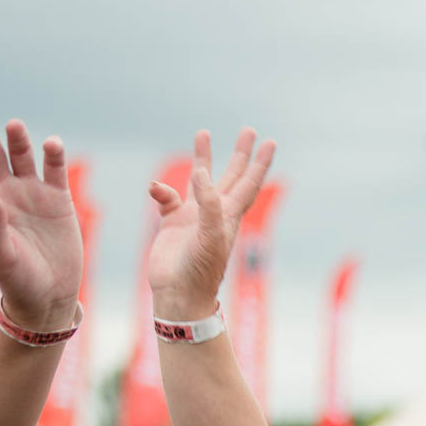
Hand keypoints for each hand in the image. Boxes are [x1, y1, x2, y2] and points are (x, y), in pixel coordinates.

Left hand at [0, 102, 82, 330]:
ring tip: (15, 127)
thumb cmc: (18, 281)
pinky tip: (51, 144)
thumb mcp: (0, 259)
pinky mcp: (58, 199)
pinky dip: (53, 155)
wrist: (50, 296)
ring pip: (21, 155)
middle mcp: (5, 192)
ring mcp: (32, 193)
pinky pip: (55, 170)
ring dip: (17, 139)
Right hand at [146, 128, 276, 320]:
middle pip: (231, 176)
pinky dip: (162, 189)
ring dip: (203, 158)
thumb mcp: (210, 236)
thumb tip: (201, 173)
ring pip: (199, 180)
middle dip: (240, 154)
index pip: (249, 183)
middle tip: (249, 130)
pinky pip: (167, 198)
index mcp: (229, 215)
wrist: (178, 295)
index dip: (260, 163)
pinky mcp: (172, 223)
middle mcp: (214, 212)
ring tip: (203, 133)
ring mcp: (193, 217)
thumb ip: (208, 204)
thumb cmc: (200, 270)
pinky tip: (156, 187)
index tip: (269, 142)